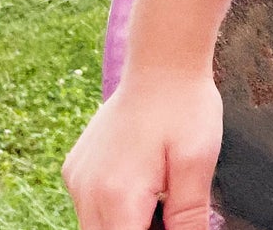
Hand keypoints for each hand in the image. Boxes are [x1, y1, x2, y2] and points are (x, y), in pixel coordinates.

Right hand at [62, 73, 222, 229]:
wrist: (163, 60)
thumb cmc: (184, 107)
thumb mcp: (198, 163)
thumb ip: (189, 217)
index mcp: (117, 197)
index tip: (170, 220)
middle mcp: (86, 192)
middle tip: (169, 210)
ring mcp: (76, 179)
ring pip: (95, 227)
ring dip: (125, 223)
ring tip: (159, 192)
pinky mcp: (75, 167)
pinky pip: (89, 205)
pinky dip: (113, 207)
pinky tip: (141, 180)